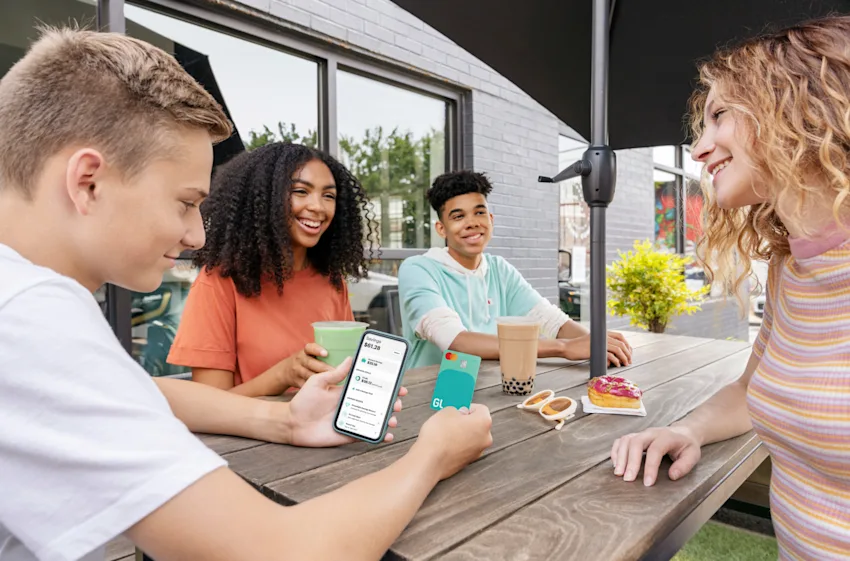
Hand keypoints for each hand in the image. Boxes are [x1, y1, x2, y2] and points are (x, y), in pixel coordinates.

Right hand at [279, 343, 332, 389]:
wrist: (285, 371)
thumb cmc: (305, 361)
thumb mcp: (309, 354)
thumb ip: (322, 354)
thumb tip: (344, 357)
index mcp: (305, 351)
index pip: (310, 348)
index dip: (317, 350)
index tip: (326, 353)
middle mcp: (300, 360)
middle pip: (311, 363)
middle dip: (324, 368)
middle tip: (336, 372)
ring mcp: (297, 371)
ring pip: (309, 375)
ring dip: (321, 379)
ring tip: (333, 381)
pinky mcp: (296, 381)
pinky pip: (306, 385)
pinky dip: (315, 388)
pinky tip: (324, 390)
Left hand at [287, 357, 405, 447]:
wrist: (291, 423)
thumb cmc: (303, 401)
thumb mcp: (318, 382)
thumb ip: (335, 373)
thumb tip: (350, 358)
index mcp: (347, 392)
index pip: (371, 387)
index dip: (386, 386)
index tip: (398, 384)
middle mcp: (352, 406)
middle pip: (378, 404)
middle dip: (392, 403)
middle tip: (398, 402)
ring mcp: (351, 420)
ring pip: (375, 420)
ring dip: (388, 419)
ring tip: (393, 418)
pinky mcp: (348, 434)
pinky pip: (366, 435)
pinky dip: (378, 436)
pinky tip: (387, 435)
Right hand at [413, 404, 492, 480]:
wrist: (430, 461)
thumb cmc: (439, 435)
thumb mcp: (446, 411)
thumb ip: (457, 409)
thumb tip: (459, 414)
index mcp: (484, 423)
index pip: (480, 409)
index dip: (467, 406)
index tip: (456, 409)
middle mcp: (486, 438)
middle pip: (478, 424)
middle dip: (465, 420)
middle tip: (451, 419)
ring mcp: (478, 452)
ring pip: (472, 436)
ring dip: (462, 432)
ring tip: (445, 432)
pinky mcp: (468, 461)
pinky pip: (465, 447)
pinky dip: (458, 444)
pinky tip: (445, 443)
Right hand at [560, 331, 632, 366]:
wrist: (568, 347)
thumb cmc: (579, 347)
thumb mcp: (593, 343)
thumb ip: (603, 345)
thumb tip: (613, 355)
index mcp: (603, 333)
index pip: (620, 336)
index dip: (627, 345)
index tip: (629, 353)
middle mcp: (603, 336)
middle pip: (621, 343)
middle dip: (628, 353)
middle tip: (629, 361)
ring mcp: (600, 343)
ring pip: (618, 349)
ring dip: (624, 357)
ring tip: (625, 363)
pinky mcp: (596, 350)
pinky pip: (610, 355)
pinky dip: (616, 361)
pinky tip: (616, 364)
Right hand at [610, 426, 701, 485]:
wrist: (682, 432)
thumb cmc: (686, 446)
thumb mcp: (693, 455)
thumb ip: (684, 465)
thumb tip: (672, 476)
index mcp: (667, 437)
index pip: (655, 450)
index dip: (650, 467)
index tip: (648, 483)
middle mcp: (651, 433)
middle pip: (636, 442)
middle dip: (630, 461)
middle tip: (627, 479)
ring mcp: (641, 433)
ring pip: (626, 440)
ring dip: (620, 457)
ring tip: (618, 473)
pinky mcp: (635, 436)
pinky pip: (621, 441)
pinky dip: (615, 452)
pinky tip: (615, 464)